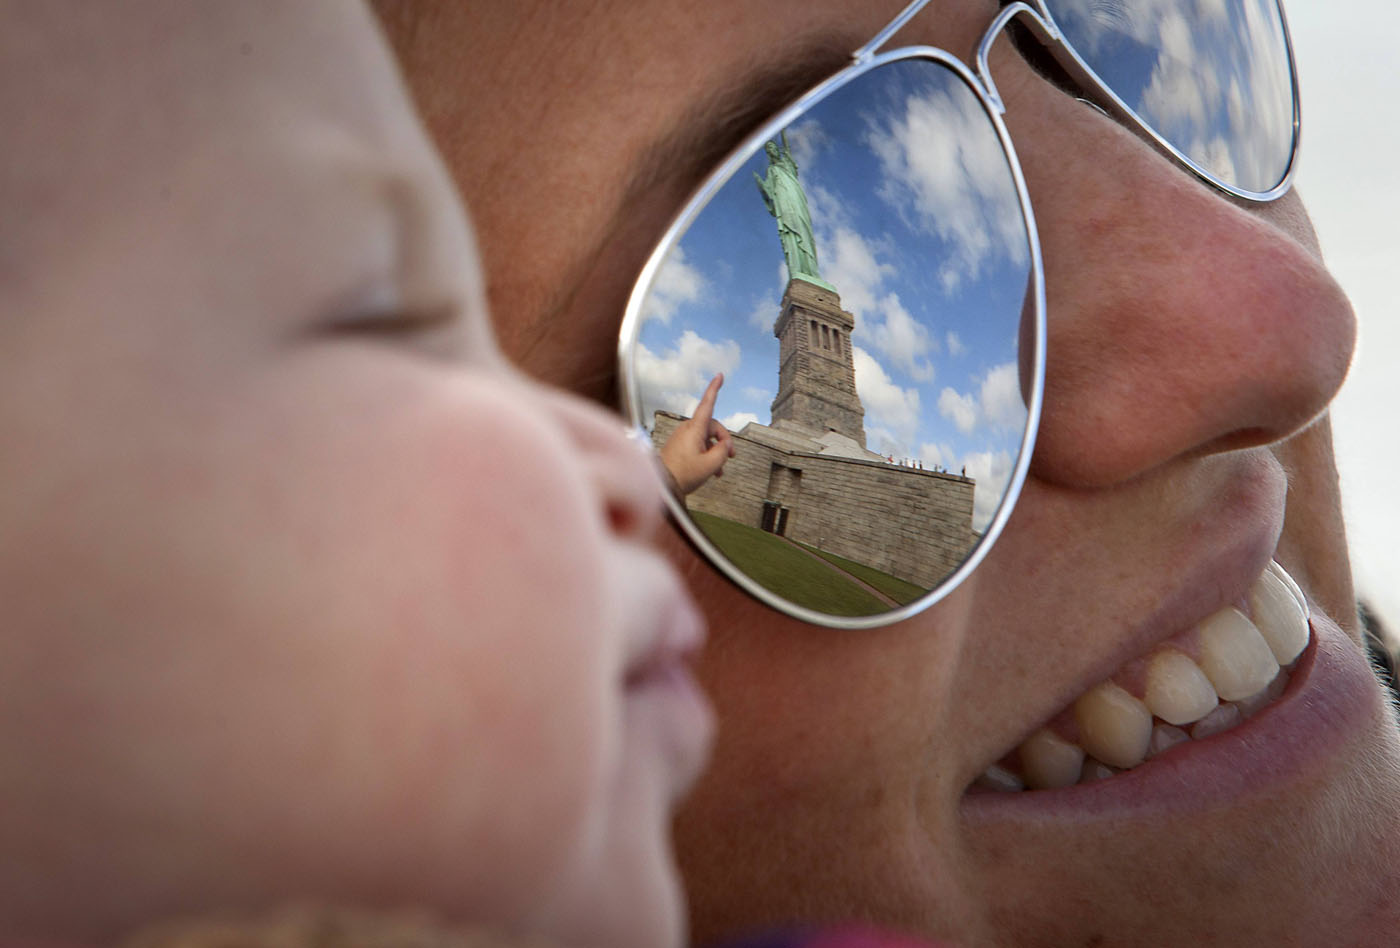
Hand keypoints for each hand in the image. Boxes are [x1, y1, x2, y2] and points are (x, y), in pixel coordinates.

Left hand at [659, 373, 734, 495]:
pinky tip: (712, 470)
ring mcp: (682, 438)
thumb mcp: (711, 465)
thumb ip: (722, 452)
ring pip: (706, 438)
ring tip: (720, 470)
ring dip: (715, 451)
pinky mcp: (679, 446)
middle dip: (724, 440)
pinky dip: (707, 454)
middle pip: (712, 427)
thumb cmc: (682, 474)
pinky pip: (697, 445)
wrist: (662, 486)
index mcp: (694, 429)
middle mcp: (687, 430)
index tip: (719, 376)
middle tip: (730, 456)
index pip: (707, 404)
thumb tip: (724, 445)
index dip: (714, 389)